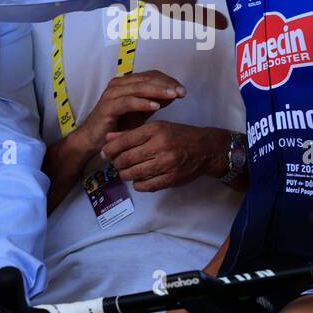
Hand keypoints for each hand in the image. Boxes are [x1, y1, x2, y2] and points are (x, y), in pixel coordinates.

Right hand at [76, 70, 184, 153]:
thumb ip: (156, 100)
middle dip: (167, 85)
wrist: (95, 138)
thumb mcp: (141, 111)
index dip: (169, 80)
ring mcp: (112, 94)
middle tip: (182, 92)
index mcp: (127, 82)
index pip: (152, 75)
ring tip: (173, 96)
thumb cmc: (119, 124)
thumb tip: (176, 93)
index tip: (183, 90)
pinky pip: (127, 102)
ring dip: (158, 91)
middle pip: (147, 78)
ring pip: (139, 87)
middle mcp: (119, 84)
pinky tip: (155, 107)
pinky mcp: (108, 107)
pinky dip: (142, 103)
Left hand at [101, 122, 226, 191]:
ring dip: (125, 174)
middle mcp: (160, 146)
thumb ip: (131, 133)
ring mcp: (166, 164)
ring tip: (125, 171)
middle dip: (116, 163)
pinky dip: (138, 184)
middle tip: (115, 163)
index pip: (124, 141)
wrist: (206, 149)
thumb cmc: (179, 135)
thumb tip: (107, 138)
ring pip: (133, 174)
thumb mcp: (157, 127)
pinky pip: (145, 186)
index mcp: (155, 129)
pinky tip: (139, 178)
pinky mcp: (171, 179)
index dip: (110, 149)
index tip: (105, 152)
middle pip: (126, 159)